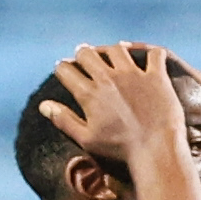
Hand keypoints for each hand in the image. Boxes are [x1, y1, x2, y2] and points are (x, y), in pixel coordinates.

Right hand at [41, 41, 176, 170]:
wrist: (156, 150)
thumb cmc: (120, 149)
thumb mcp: (86, 139)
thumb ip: (64, 120)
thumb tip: (43, 105)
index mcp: (89, 93)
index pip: (65, 69)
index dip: (62, 68)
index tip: (65, 70)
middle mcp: (109, 78)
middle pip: (87, 53)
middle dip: (82, 53)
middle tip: (84, 56)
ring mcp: (134, 75)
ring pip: (117, 49)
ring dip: (111, 49)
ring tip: (111, 53)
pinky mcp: (157, 77)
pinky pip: (154, 54)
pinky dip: (149, 51)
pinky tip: (146, 55)